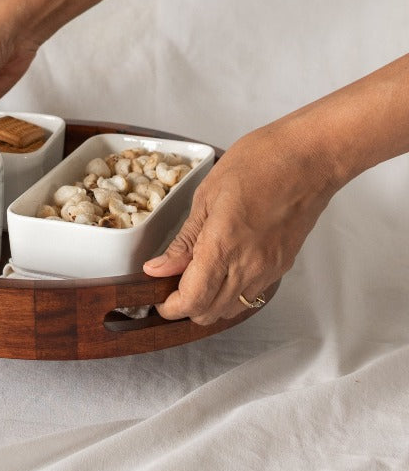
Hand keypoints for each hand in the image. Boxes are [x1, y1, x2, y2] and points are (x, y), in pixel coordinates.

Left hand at [142, 118, 337, 324]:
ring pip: (232, 308)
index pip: (193, 299)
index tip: (158, 300)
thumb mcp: (207, 195)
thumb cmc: (259, 163)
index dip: (171, 308)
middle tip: (171, 286)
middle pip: (210, 312)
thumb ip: (184, 239)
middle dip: (186, 308)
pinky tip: (222, 270)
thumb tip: (158, 268)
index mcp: (223, 246)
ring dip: (209, 303)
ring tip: (195, 278)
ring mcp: (269, 269)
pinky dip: (231, 293)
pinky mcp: (283, 266)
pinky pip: (252, 294)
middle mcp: (249, 266)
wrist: (311, 157)